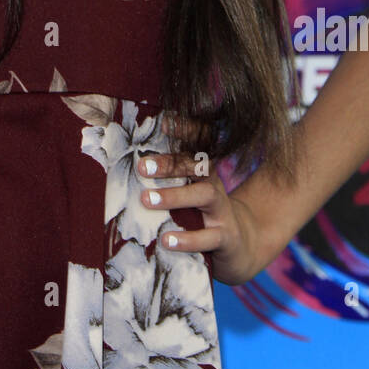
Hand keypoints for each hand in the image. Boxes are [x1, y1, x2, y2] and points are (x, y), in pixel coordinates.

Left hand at [137, 115, 263, 285]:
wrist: (239, 245)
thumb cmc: (202, 216)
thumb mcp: (187, 195)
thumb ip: (167, 182)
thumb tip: (129, 169)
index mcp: (203, 173)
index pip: (197, 146)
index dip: (186, 130)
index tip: (164, 123)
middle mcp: (214, 186)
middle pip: (198, 166)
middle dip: (170, 164)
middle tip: (141, 167)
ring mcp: (223, 211)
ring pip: (205, 195)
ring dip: (175, 196)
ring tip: (146, 200)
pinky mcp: (226, 238)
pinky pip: (209, 237)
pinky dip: (188, 239)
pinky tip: (166, 240)